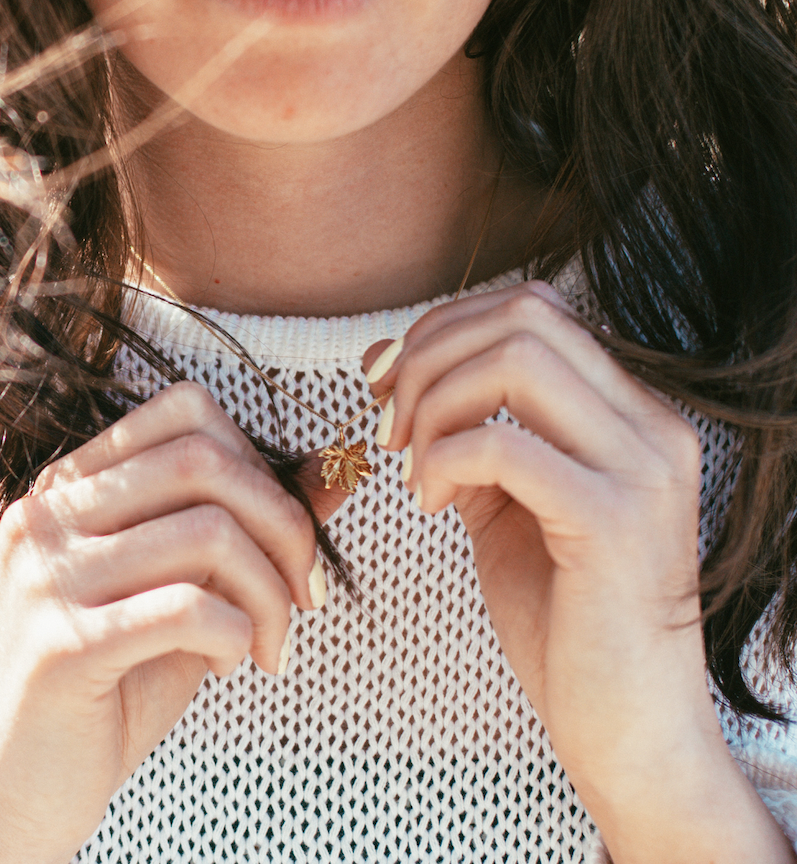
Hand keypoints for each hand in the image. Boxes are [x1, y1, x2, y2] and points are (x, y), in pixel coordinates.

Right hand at [0, 380, 324, 863]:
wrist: (19, 795)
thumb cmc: (107, 691)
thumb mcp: (179, 593)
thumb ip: (242, 529)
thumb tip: (335, 470)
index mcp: (68, 485)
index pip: (183, 409)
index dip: (257, 460)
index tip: (283, 534)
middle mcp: (48, 513)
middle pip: (203, 460)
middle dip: (285, 525)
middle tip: (304, 595)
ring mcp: (48, 575)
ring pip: (208, 533)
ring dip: (269, 595)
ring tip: (268, 644)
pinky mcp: (64, 643)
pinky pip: (188, 608)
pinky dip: (237, 632)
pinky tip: (227, 661)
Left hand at [370, 281, 792, 862]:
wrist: (628, 730)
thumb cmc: (565, 616)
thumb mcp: (507, 501)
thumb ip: (465, 427)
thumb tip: (387, 360)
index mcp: (633, 413)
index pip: (535, 308)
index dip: (445, 324)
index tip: (387, 378)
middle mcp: (652, 428)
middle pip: (522, 317)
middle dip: (429, 354)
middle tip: (385, 421)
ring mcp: (641, 472)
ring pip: (516, 360)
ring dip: (435, 400)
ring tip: (408, 463)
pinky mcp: (614, 524)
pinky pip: (503, 445)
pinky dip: (444, 459)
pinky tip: (429, 503)